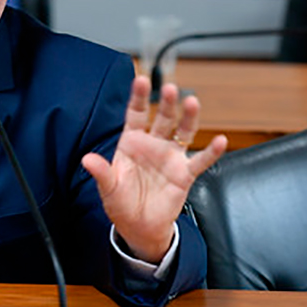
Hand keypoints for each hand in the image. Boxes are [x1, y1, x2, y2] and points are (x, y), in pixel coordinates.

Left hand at [81, 76, 226, 263]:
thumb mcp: (108, 187)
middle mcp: (153, 145)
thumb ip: (101, 172)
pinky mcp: (184, 174)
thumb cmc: (121, 203)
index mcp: (131, 142)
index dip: (138, 97)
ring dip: (188, 118)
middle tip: (169, 88)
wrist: (138, 226)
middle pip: (162, 118)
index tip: (141, 79)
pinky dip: (211, 151)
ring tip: (192, 102)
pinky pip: (200, 160)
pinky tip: (220, 140)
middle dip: (166, 103)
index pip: (135, 114)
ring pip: (183, 132)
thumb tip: (87, 159)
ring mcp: (170, 157)